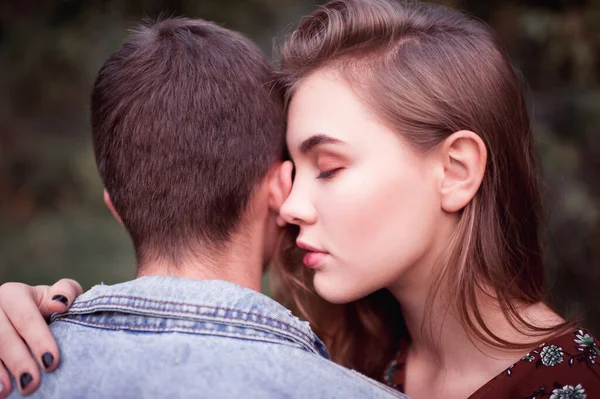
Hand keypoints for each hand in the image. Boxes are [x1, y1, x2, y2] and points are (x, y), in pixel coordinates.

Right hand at [0, 279, 82, 396]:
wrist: (32, 313)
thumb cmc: (51, 304)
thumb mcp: (63, 293)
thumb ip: (66, 291)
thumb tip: (59, 303)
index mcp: (13, 294)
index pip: (27, 318)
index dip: (39, 340)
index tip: (52, 362)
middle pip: (4, 337)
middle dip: (19, 361)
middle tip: (32, 383)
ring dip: (0, 372)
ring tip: (11, 390)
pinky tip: (0, 391)